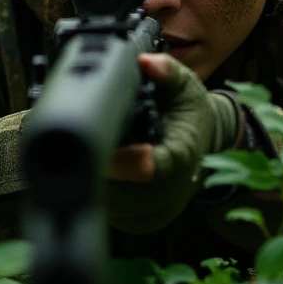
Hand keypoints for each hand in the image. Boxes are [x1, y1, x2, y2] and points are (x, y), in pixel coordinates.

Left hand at [103, 53, 239, 234]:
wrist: (204, 140)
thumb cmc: (188, 111)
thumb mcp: (184, 85)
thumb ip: (166, 71)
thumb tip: (147, 62)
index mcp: (184, 153)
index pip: (154, 168)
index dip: (127, 164)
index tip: (106, 152)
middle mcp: (173, 189)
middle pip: (126, 193)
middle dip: (101, 170)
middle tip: (78, 146)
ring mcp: (158, 210)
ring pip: (115, 207)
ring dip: (96, 184)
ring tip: (85, 156)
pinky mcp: (143, 221)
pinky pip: (113, 215)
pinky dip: (100, 195)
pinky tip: (95, 172)